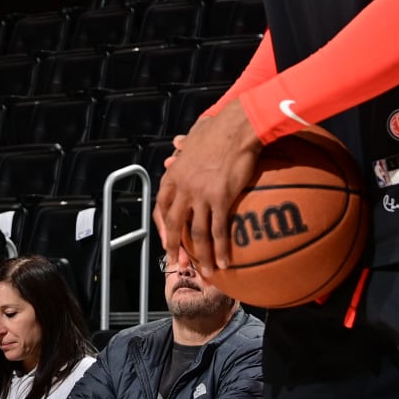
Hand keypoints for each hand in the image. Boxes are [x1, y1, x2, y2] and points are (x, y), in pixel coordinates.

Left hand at [156, 104, 262, 273]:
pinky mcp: (220, 198)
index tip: (166, 239)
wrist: (238, 126)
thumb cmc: (219, 127)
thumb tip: (176, 145)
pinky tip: (224, 263)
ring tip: (204, 271)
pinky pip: (219, 230)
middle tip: (179, 263)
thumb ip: (184, 146)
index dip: (162, 226)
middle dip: (175, 247)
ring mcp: (200, 195)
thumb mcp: (194, 135)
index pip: (161, 207)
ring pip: (196, 233)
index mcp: (174, 175)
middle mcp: (183, 187)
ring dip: (200, 255)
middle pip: (175, 225)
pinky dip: (220, 249)